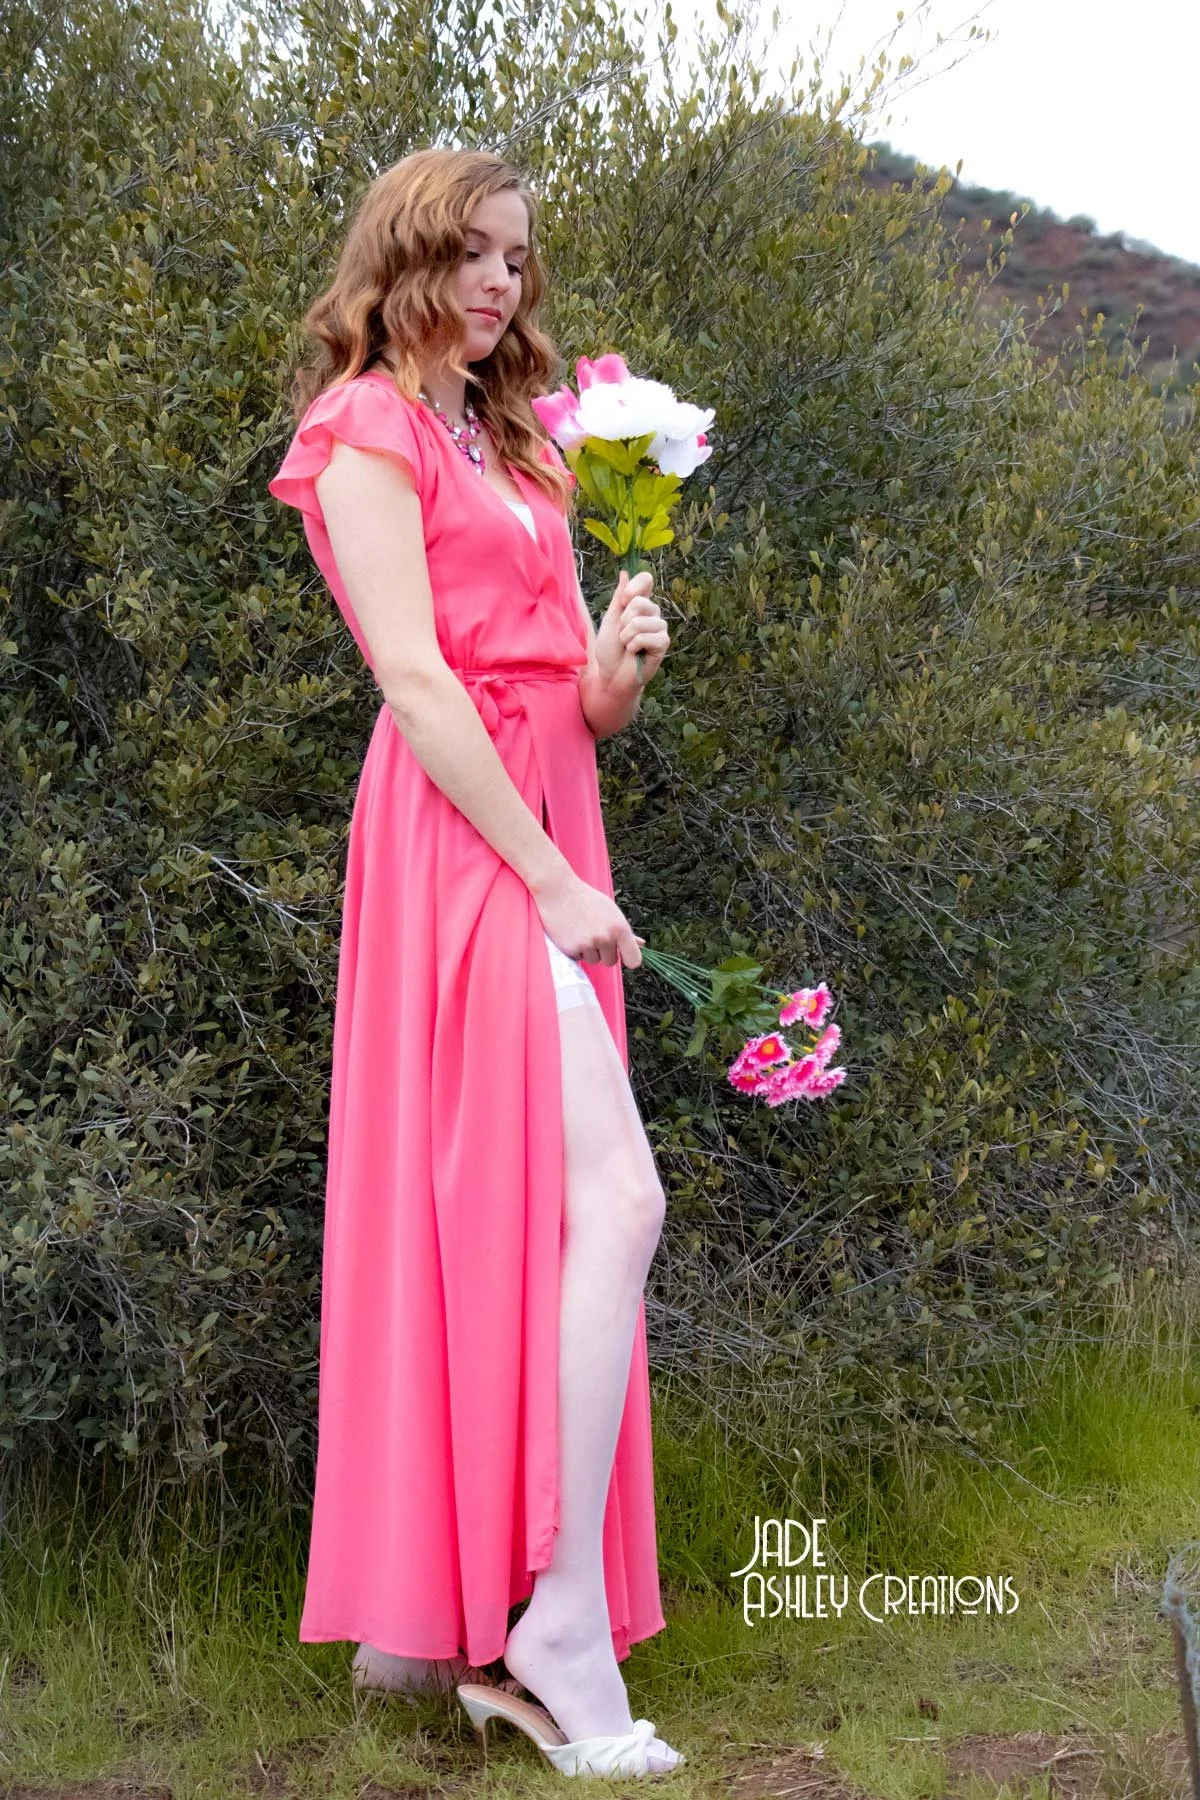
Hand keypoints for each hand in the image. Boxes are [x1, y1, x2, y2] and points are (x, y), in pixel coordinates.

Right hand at [531, 863, 643, 969]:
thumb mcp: (610, 911)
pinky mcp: (572, 949)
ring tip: (580, 930)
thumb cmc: (586, 899)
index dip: (628, 959)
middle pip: (611, 961)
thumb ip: (625, 931)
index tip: (622, 955)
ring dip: (587, 951)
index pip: (634, 960)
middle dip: (603, 952)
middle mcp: (606, 938)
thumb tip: (641, 944)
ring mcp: (589, 944)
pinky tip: (570, 933)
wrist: (557, 890)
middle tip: (593, 933)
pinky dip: (574, 949)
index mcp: (620, 928)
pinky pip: (578, 958)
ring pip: (593, 960)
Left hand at [594, 570, 669, 691]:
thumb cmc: (610, 649)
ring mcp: (659, 628)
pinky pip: (646, 637)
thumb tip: (625, 572)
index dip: (635, 587)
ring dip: (627, 636)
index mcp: (639, 604)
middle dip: (624, 620)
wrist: (611, 676)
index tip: (622, 602)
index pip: (646, 580)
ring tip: (628, 646)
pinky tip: (636, 654)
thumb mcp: (610, 619)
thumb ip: (618, 597)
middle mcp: (652, 613)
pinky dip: (634, 646)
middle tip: (622, 635)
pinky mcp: (663, 643)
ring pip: (640, 621)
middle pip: (640, 602)